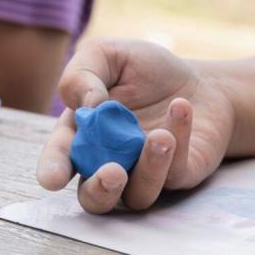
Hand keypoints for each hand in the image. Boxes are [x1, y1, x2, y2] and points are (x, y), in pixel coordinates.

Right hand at [36, 40, 235, 212]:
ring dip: (149, 169)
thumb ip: (82, 73)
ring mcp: (144, 175)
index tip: (53, 179)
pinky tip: (181, 107)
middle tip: (113, 172)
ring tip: (161, 136)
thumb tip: (85, 105)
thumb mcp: (109, 55)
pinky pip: (176, 173)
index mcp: (82, 138)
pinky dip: (179, 140)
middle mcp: (109, 164)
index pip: (59, 161)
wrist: (202, 83)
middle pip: (94, 198)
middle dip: (100, 191)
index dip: (52, 171)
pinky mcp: (179, 176)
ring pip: (138, 196)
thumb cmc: (147, 72)